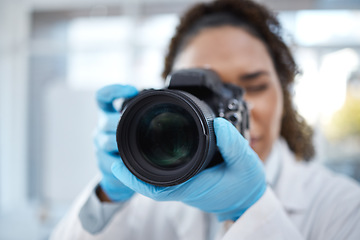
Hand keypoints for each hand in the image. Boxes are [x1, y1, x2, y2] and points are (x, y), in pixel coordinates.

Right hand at [94, 84, 137, 201]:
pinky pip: (111, 163)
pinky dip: (122, 163)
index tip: (132, 91)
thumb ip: (141, 113)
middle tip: (137, 127)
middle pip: (105, 121)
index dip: (114, 91)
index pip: (102, 97)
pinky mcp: (102, 164)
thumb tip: (166, 98)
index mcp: (107, 114)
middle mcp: (100, 128)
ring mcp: (99, 146)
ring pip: (107, 142)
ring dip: (122, 144)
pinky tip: (130, 163)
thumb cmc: (130, 143)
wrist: (118, 174)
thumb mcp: (133, 125)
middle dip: (121, 124)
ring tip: (135, 147)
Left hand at [111, 117, 266, 220]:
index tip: (116, 165)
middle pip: (147, 181)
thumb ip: (234, 144)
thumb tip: (218, 124)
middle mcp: (182, 186)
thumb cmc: (245, 184)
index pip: (155, 187)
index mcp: (191, 185)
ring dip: (138, 164)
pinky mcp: (186, 179)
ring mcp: (183, 184)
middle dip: (129, 168)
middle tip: (115, 145)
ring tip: (125, 144)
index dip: (133, 179)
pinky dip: (151, 163)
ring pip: (153, 177)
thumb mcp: (245, 163)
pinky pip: (162, 174)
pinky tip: (147, 149)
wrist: (248, 198)